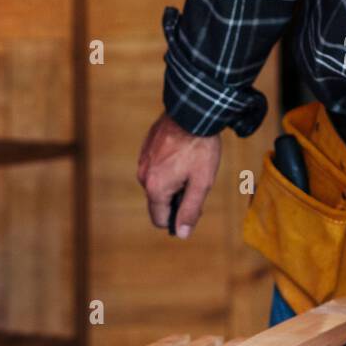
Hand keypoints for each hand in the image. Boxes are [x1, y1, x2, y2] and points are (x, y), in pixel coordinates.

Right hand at [137, 112, 221, 238]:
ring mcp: (143, 161)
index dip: (178, 218)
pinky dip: (169, 166)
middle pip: (159, 201)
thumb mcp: (202, 183)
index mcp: (156, 188)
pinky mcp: (146, 148)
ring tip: (191, 163)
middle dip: (177, 197)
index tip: (193, 203)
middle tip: (196, 180)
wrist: (193, 112)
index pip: (159, 219)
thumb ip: (191, 210)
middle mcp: (144, 176)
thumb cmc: (200, 148)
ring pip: (158, 183)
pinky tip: (183, 153)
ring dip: (173, 180)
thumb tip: (182, 234)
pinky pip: (156, 167)